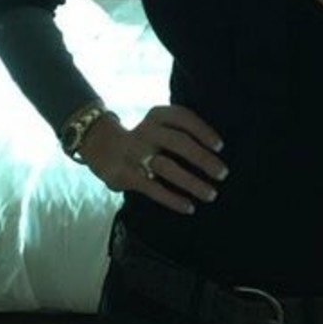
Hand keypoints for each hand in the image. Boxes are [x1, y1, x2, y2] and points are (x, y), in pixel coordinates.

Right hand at [79, 106, 227, 214]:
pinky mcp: (125, 174)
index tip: (220, 146)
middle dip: (203, 159)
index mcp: (157, 116)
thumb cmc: (144, 138)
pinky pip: (153, 188)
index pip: (183, 118)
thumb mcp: (157, 126)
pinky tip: (189, 207)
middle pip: (179, 142)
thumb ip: (179, 132)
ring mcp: (134, 153)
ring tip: (211, 194)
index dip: (203, 131)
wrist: (99, 145)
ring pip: (167, 167)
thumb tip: (217, 153)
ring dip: (192, 182)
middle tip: (223, 174)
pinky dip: (173, 199)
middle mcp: (146, 131)